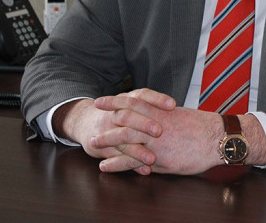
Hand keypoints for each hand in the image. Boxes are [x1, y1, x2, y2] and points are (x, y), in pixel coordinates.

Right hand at [53, 88, 176, 174]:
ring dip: (137, 150)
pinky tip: (144, 170)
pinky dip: (129, 164)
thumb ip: (151, 107)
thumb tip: (179, 112)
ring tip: (152, 159)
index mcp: (125, 100)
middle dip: (143, 123)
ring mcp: (107, 130)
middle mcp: (115, 113)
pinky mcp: (101, 147)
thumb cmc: (118, 113)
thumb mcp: (131, 104)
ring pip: (121, 138)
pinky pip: (116, 156)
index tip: (172, 105)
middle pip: (128, 115)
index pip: (141, 95)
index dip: (156, 99)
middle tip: (159, 131)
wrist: (85, 122)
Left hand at [92, 99, 222, 174]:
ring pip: (125, 139)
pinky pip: (132, 161)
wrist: (218, 139)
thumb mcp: (182, 118)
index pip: (133, 101)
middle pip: (124, 117)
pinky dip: (117, 164)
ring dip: (107, 141)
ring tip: (93, 143)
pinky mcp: (159, 158)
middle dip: (106, 117)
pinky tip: (105, 166)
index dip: (115, 100)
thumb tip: (156, 118)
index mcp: (161, 112)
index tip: (102, 100)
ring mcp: (156, 141)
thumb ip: (165, 118)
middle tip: (92, 116)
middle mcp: (155, 124)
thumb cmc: (204, 128)